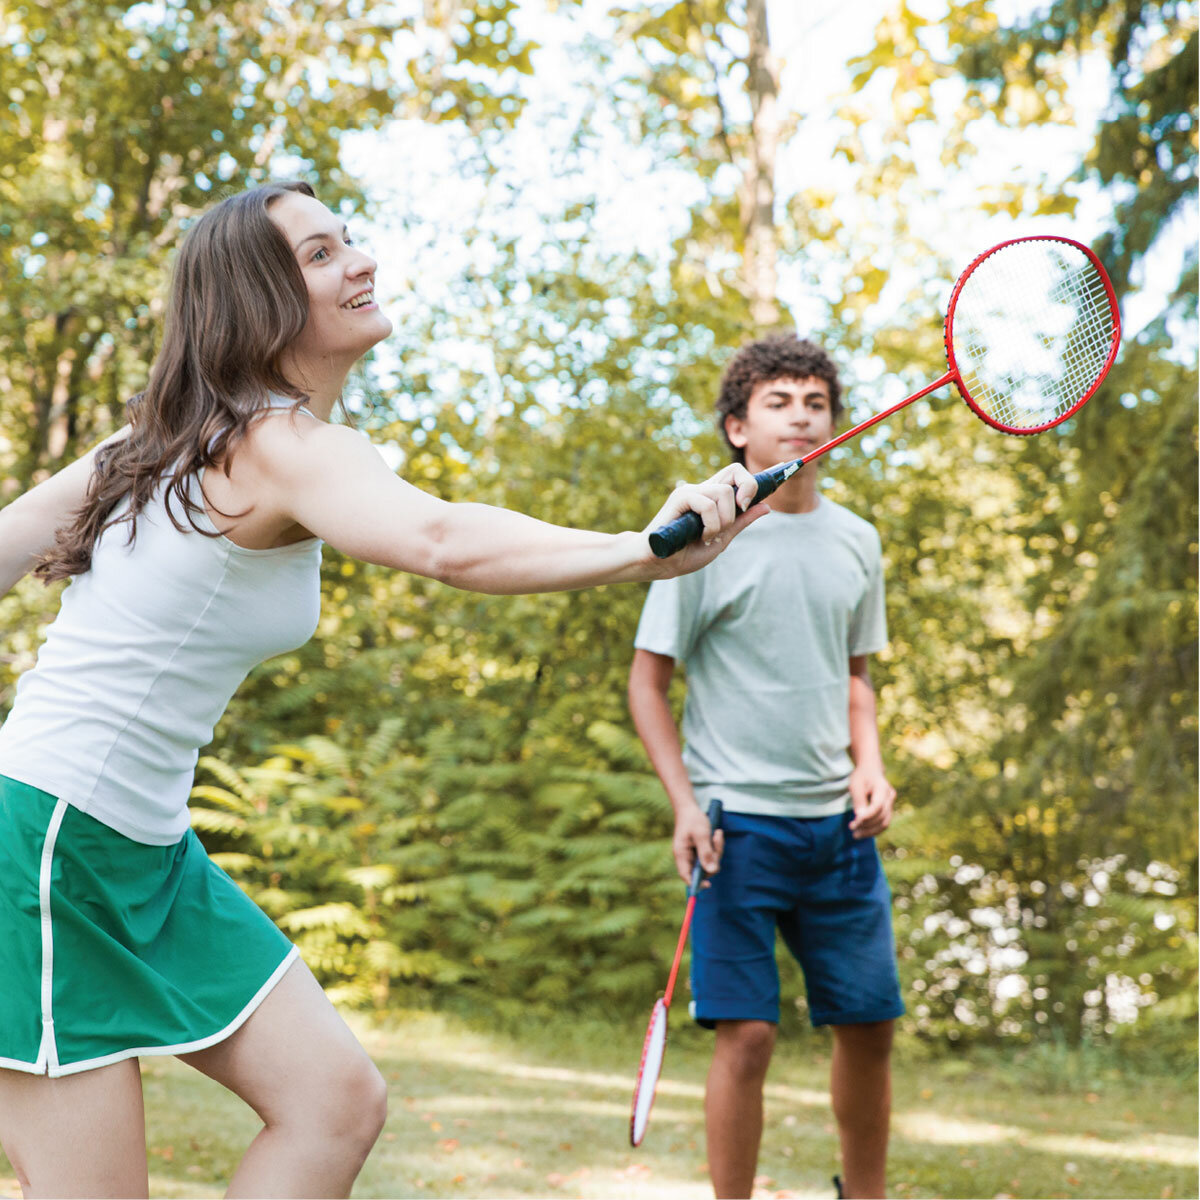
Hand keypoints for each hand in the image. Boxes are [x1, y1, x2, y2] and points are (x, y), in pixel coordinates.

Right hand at [643, 463, 767, 577]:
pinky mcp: (680, 496)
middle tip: (743, 508)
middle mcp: (703, 490)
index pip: (737, 477)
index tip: (780, 472)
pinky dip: (710, 524)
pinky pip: (708, 503)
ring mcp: (691, 491)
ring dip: (724, 520)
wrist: (658, 563)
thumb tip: (766, 507)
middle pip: (735, 470)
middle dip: (748, 487)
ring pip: (724, 492)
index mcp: (713, 499)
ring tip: (709, 536)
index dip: (756, 475)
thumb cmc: (684, 554)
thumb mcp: (721, 540)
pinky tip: (700, 536)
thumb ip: (741, 523)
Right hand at [672, 803, 724, 885]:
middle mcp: (687, 857)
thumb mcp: (701, 835)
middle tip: (717, 841)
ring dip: (717, 850)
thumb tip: (711, 871)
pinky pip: (712, 855)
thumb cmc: (693, 819)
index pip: (686, 876)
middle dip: (714, 859)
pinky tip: (717, 834)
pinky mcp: (700, 850)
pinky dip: (717, 846)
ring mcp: (694, 854)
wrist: (690, 808)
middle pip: (703, 869)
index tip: (708, 884)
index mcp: (681, 854)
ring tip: (717, 834)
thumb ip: (706, 853)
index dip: (696, 883)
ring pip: (710, 862)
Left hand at [848, 766, 895, 839]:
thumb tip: (860, 817)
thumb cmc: (861, 776)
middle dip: (866, 826)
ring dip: (871, 831)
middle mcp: (890, 796)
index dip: (866, 818)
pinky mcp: (889, 809)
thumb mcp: (855, 785)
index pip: (877, 807)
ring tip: (856, 835)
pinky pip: (884, 822)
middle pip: (882, 817)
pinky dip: (874, 829)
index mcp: (882, 788)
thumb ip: (859, 800)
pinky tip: (863, 832)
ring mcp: (891, 803)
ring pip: (885, 822)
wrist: (871, 770)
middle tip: (852, 830)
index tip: (852, 825)